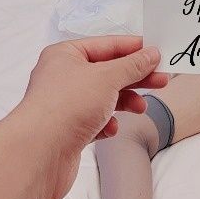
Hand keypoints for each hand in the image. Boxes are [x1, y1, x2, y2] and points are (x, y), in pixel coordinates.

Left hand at [18, 36, 167, 198]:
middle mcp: (62, 77)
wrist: (38, 153)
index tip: (157, 53)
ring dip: (124, 102)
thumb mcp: (107, 78)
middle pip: (107, 72)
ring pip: (103, 98)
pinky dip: (107, 124)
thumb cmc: (65, 107)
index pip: (106, 45)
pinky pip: (95, 121)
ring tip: (140, 108)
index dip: (133, 49)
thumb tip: (150, 54)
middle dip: (135, 78)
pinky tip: (111, 128)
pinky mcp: (67, 130)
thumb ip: (132, 65)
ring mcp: (64, 105)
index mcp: (65, 55)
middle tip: (161, 80)